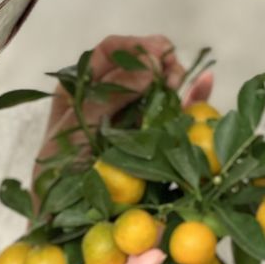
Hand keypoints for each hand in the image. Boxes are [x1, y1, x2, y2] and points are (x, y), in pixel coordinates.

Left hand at [39, 32, 213, 166]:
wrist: (65, 216)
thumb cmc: (58, 174)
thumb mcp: (73, 129)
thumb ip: (107, 97)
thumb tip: (148, 66)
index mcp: (83, 87)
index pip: (111, 51)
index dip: (134, 46)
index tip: (154, 54)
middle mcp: (110, 96)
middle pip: (141, 62)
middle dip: (158, 59)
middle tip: (169, 70)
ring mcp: (133, 115)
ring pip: (160, 84)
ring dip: (174, 75)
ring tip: (178, 80)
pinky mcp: (154, 137)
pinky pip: (177, 113)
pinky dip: (194, 97)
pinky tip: (207, 81)